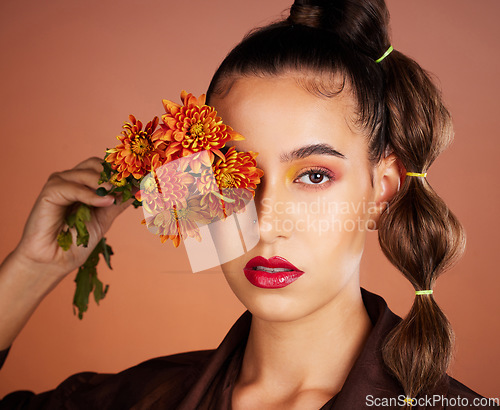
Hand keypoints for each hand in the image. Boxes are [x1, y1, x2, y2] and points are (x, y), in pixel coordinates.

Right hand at [11, 157, 133, 282]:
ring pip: (85, 172)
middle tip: (126, 186)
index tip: (138, 179)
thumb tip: (138, 189)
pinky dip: (90, 194)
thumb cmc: (77, 241)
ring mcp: (60, 185)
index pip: (103, 167)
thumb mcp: (105, 218)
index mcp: (84, 185)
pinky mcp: (49, 193)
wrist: (56, 260)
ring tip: (114, 196)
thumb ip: (118, 203)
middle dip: (113, 174)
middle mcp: (71, 180)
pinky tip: (103, 202)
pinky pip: (72, 187)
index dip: (120, 171)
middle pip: (94, 164)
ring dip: (103, 183)